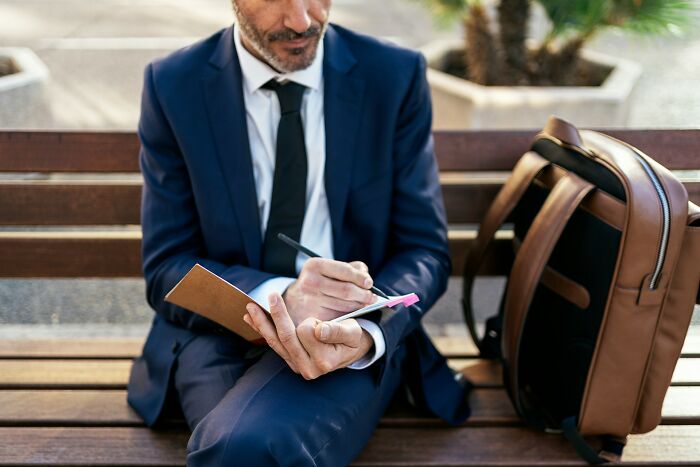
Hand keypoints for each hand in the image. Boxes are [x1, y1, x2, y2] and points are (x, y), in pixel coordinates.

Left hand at [244, 292, 373, 379]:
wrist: (352, 351)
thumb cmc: (354, 339)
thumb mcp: (353, 333)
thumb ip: (338, 331)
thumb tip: (319, 331)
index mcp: (324, 361)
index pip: (307, 332)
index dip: (312, 321)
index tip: (319, 321)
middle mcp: (308, 368)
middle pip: (286, 337)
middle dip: (278, 314)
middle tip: (272, 294)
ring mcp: (297, 365)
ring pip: (275, 341)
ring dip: (262, 323)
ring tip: (251, 307)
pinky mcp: (290, 360)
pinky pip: (273, 343)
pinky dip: (261, 329)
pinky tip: (250, 318)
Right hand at [283, 258, 375, 324]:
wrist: (292, 302)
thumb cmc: (317, 283)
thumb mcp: (327, 269)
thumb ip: (350, 268)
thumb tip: (366, 275)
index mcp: (314, 265)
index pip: (344, 270)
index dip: (360, 277)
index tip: (370, 283)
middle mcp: (310, 282)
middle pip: (346, 290)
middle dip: (364, 294)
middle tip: (372, 297)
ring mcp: (310, 301)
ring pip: (344, 305)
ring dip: (359, 306)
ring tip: (365, 304)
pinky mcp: (312, 318)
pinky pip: (338, 318)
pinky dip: (349, 315)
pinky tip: (353, 313)